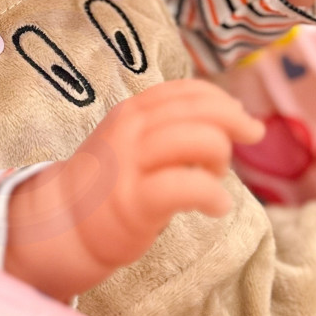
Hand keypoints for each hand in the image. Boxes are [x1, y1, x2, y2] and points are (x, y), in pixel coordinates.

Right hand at [4, 80, 263, 301]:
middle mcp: (130, 131)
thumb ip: (168, 125)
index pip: (186, 91)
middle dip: (234, 121)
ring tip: (215, 179)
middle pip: (198, 111)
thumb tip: (231, 113)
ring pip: (199, 141)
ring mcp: (131, 165)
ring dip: (221, 158)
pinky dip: (214, 195)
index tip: (241, 114)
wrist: (65, 224)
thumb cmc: (110, 184)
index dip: (221, 99)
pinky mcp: (136, 202)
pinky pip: (189, 187)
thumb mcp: (131, 140)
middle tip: (250, 137)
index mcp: (132, 112)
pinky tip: (217, 206)